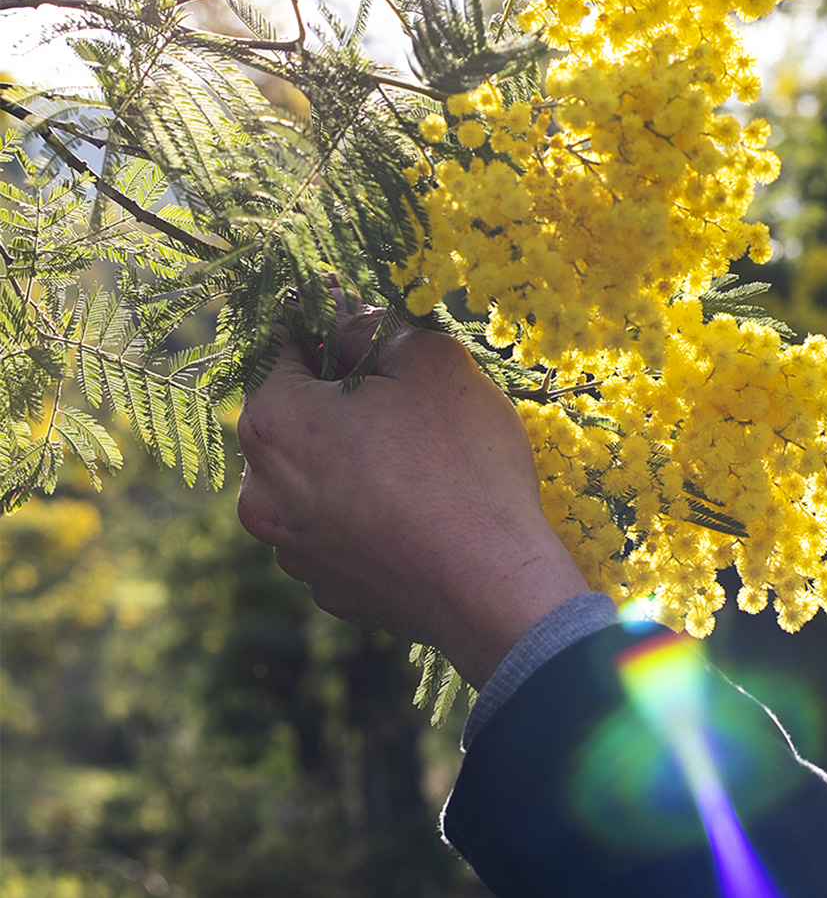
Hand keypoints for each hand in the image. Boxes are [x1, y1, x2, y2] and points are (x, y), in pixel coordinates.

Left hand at [236, 307, 589, 687]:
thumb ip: (375, 326)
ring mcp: (290, 548)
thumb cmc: (461, 465)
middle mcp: (262, 490)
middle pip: (293, 413)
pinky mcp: (327, 587)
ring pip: (312, 474)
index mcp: (274, 423)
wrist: (494, 586)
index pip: (279, 345)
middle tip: (397, 382)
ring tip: (415, 449)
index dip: (321, 319)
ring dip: (348, 452)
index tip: (354, 310)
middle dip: (335, 390)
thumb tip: (345, 322)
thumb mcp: (431, 361)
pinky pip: (336, 525)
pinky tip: (415, 502)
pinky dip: (363, 506)